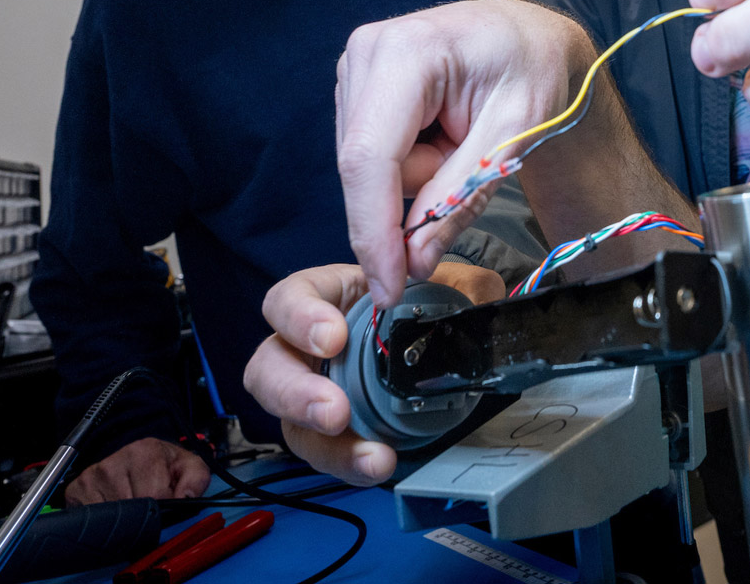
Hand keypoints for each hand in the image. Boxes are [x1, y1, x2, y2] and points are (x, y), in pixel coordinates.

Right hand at [64, 437, 209, 505]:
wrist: (137, 457)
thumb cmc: (163, 464)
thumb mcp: (189, 466)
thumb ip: (196, 480)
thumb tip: (185, 498)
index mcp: (143, 451)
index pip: (154, 496)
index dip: (163, 505)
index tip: (164, 501)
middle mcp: (113, 462)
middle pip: (132, 509)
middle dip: (143, 513)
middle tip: (147, 503)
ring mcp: (92, 476)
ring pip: (112, 517)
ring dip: (124, 518)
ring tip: (132, 503)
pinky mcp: (76, 490)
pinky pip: (92, 519)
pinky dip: (104, 521)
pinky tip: (114, 508)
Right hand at [243, 262, 504, 484]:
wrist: (436, 349)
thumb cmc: (426, 305)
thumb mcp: (449, 286)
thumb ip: (463, 285)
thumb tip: (481, 296)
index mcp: (326, 297)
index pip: (288, 299)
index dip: (300, 318)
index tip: (334, 339)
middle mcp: (304, 345)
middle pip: (267, 367)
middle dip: (295, 393)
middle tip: (335, 412)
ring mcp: (310, 390)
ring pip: (287, 420)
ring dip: (324, 443)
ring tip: (369, 456)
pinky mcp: (325, 430)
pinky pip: (323, 450)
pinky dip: (348, 462)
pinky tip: (379, 465)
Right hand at [337, 0, 592, 307]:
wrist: (528, 37)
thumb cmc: (532, 71)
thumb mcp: (514, 135)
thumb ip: (460, 197)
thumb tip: (414, 263)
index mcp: (406, 52)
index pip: (370, 158)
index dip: (373, 231)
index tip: (388, 288)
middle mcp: (366, 53)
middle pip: (363, 168)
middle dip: (411, 196)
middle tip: (470, 166)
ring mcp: (355, 68)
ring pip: (365, 169)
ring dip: (416, 175)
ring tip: (459, 137)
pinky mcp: (355, 87)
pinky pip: (370, 158)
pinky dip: (409, 163)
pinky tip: (440, 134)